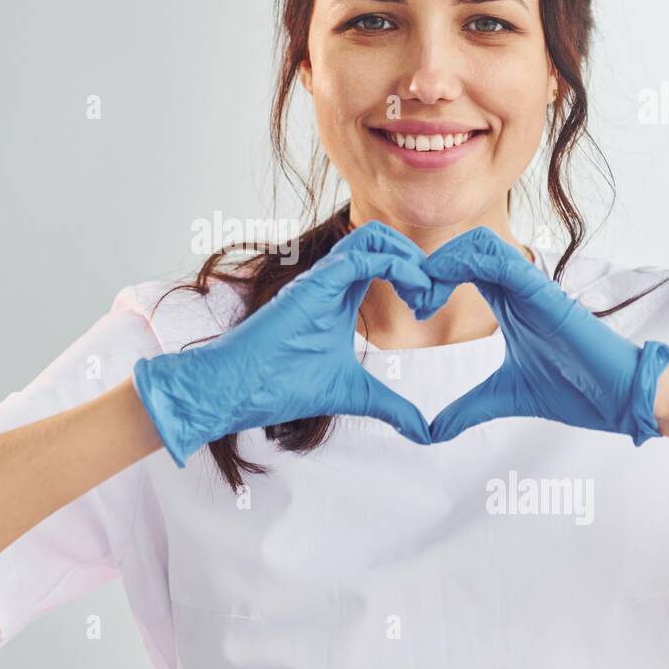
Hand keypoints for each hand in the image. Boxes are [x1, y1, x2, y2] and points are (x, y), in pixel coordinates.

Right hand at [133, 220, 435, 466]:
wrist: (237, 389)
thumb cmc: (282, 386)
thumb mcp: (355, 394)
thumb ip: (391, 406)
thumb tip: (424, 432)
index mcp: (340, 295)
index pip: (383, 260)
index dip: (414, 274)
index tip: (428, 309)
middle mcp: (331, 279)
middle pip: (382, 239)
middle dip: (417, 260)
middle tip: (430, 300)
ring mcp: (322, 278)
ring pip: (373, 236)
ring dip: (409, 258)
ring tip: (422, 295)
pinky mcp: (314, 284)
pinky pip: (361, 257)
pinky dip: (396, 267)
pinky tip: (412, 297)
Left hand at [417, 226, 668, 445]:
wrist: (619, 399)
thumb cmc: (574, 390)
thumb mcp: (503, 398)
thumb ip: (467, 410)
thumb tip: (433, 432)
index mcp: (508, 301)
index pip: (463, 265)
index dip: (433, 277)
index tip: (416, 308)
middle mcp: (519, 288)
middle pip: (467, 246)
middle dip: (432, 265)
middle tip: (415, 301)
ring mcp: (532, 288)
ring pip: (482, 244)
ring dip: (445, 262)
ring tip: (426, 298)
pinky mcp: (545, 295)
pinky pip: (505, 261)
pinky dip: (468, 265)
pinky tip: (446, 291)